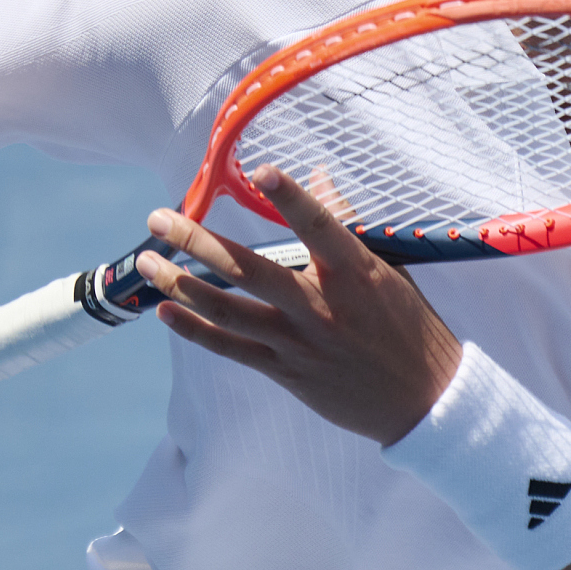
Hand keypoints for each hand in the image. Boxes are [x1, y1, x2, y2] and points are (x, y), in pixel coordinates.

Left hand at [138, 166, 463, 444]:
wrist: (423, 398)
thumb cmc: (407, 324)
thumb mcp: (387, 268)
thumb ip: (346, 223)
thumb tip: (317, 176)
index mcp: (356, 273)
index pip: (321, 226)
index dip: (292, 199)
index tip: (262, 170)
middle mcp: (323, 306)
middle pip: (250, 270)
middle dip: (197, 242)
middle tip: (159, 220)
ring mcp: (301, 341)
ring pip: (229, 311)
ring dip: (181, 285)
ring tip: (147, 263)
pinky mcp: (288, 371)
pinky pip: (232, 349)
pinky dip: (195, 331)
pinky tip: (165, 312)